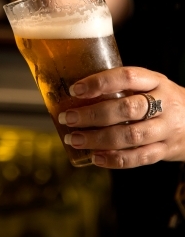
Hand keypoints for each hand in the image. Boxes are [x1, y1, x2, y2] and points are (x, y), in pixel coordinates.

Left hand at [59, 66, 184, 167]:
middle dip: (94, 114)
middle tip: (69, 118)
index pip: (127, 77)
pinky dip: (115, 160)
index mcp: (156, 81)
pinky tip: (95, 157)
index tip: (75, 89)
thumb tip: (79, 93)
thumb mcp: (150, 84)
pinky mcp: (167, 151)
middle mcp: (164, 104)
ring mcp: (167, 129)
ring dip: (99, 139)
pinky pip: (139, 158)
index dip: (100, 82)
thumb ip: (123, 87)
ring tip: (75, 139)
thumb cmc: (162, 98)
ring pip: (131, 136)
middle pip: (127, 109)